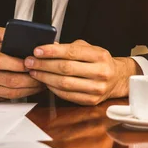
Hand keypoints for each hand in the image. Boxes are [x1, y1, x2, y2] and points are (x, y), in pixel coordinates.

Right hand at [0, 26, 44, 102]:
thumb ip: (2, 32)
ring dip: (29, 89)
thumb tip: (19, 34)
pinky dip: (22, 95)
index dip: (19, 65)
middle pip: (9, 81)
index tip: (33, 63)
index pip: (1, 62)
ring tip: (41, 83)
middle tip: (43, 75)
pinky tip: (31, 88)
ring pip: (10, 93)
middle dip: (30, 79)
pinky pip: (7, 99)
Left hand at [24, 40, 140, 104]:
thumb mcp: (89, 49)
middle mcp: (100, 72)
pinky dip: (53, 88)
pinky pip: (67, 95)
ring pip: (64, 83)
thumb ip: (69, 47)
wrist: (117, 78)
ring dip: (45, 77)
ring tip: (34, 72)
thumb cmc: (100, 61)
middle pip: (65, 68)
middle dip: (44, 65)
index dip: (52, 51)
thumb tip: (47, 47)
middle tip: (30, 62)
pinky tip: (45, 82)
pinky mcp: (91, 100)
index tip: (37, 50)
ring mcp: (97, 88)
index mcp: (100, 56)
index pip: (71, 52)